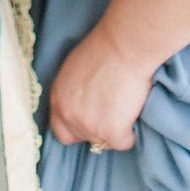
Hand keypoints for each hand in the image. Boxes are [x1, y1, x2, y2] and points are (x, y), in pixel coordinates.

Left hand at [48, 25, 155, 151]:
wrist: (122, 48)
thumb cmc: (103, 51)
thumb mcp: (73, 72)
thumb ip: (72, 94)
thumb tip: (83, 106)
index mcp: (57, 98)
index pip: (60, 130)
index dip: (77, 129)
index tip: (92, 122)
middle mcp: (67, 115)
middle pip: (84, 138)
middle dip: (98, 130)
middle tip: (112, 112)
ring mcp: (88, 126)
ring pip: (105, 142)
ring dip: (116, 129)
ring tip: (123, 105)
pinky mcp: (110, 131)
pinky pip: (124, 142)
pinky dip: (131, 132)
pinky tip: (132, 110)